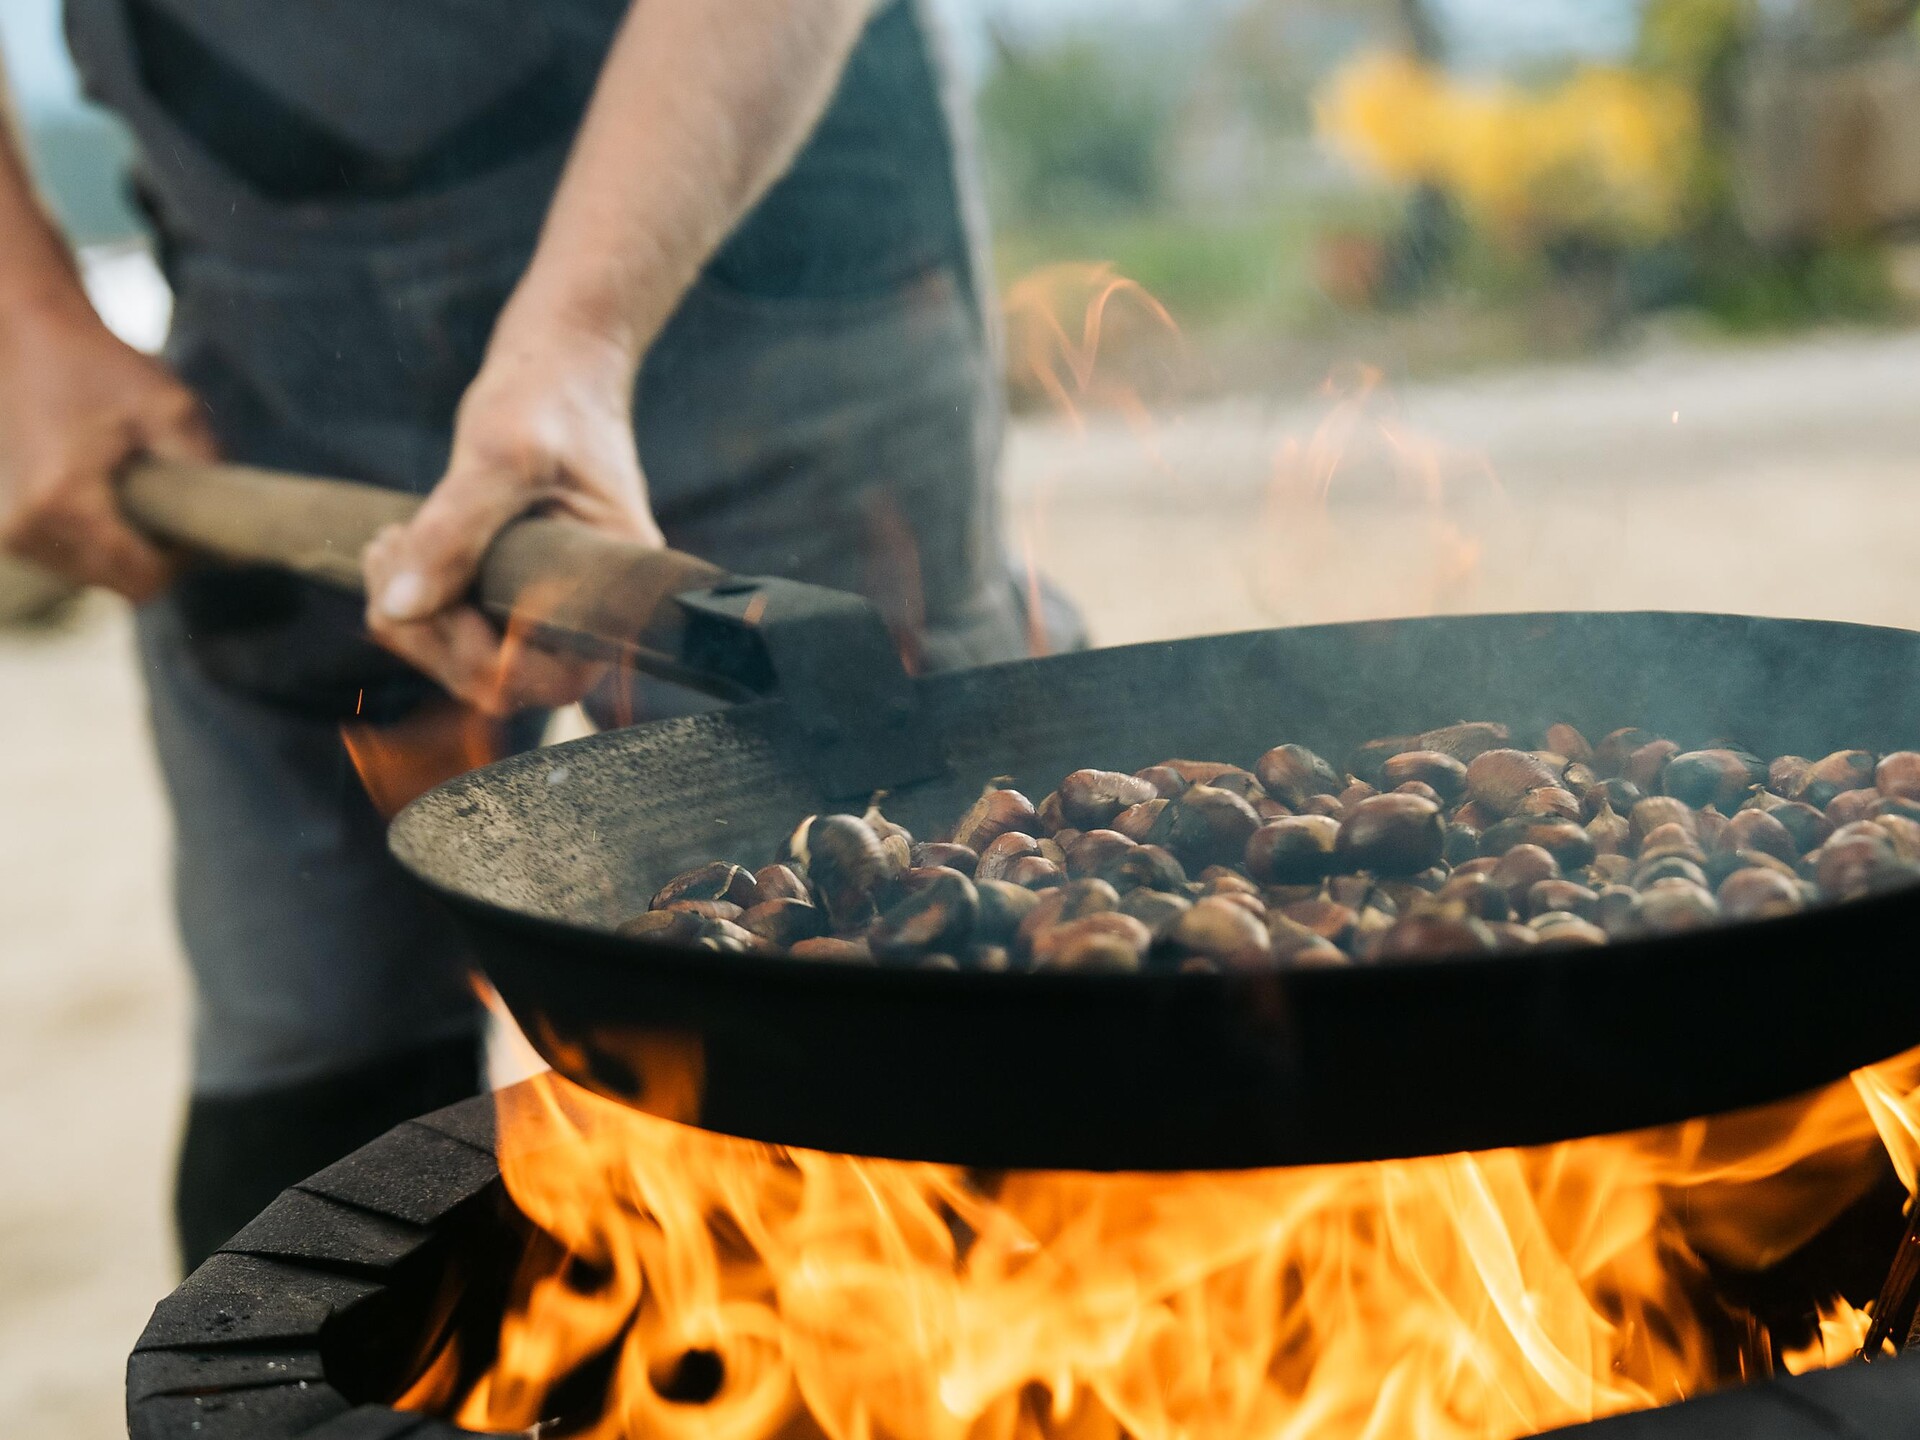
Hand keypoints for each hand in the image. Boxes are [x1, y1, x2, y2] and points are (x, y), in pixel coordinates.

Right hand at [0, 297, 216, 599]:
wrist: (24, 335)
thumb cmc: (99, 366)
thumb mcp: (170, 408)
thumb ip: (205, 472)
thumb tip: (238, 544)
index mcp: (64, 502)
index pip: (142, 580)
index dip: (182, 562)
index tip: (195, 520)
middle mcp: (28, 526)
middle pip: (121, 586)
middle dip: (157, 557)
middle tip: (171, 501)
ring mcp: (12, 530)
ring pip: (97, 577)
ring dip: (128, 549)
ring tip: (137, 491)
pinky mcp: (10, 526)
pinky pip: (73, 559)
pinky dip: (101, 540)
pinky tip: (110, 495)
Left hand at [362, 323, 663, 716]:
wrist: (559, 364)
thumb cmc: (547, 398)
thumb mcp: (498, 454)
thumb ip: (454, 530)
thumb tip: (397, 608)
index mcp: (618, 590)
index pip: (552, 678)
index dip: (480, 656)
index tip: (431, 592)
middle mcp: (592, 611)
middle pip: (503, 681)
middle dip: (430, 632)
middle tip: (388, 554)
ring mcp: (554, 606)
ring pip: (473, 662)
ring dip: (414, 618)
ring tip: (388, 544)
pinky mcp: (519, 593)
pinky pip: (464, 633)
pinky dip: (418, 605)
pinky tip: (399, 547)